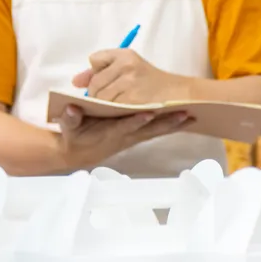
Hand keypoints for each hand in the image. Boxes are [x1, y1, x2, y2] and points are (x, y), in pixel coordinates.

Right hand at [55, 105, 192, 169]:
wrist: (80, 153)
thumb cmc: (75, 136)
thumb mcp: (68, 128)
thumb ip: (69, 118)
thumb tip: (70, 108)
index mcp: (109, 131)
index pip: (124, 125)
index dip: (136, 120)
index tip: (148, 113)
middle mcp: (126, 135)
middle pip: (149, 129)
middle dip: (166, 122)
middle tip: (184, 114)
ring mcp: (134, 136)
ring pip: (157, 130)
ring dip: (174, 124)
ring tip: (192, 115)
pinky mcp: (139, 135)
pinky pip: (158, 130)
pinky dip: (173, 125)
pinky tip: (188, 119)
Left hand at [73, 49, 189, 104]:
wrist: (180, 94)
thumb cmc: (151, 81)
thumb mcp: (127, 67)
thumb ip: (98, 71)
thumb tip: (75, 82)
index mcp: (125, 55)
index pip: (95, 61)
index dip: (99, 74)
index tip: (109, 79)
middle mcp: (126, 65)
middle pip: (95, 84)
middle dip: (99, 94)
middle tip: (115, 98)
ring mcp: (130, 83)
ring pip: (101, 97)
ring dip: (105, 105)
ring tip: (119, 105)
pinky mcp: (133, 100)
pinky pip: (111, 108)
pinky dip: (113, 112)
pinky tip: (121, 112)